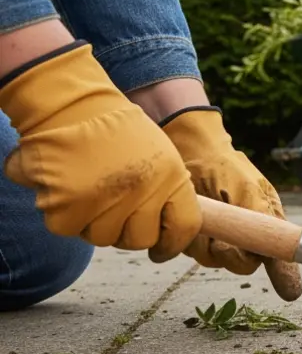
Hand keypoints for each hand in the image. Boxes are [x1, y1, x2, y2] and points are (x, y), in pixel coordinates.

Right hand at [0, 42, 199, 260]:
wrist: (71, 104)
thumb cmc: (116, 129)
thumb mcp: (160, 154)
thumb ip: (167, 191)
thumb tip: (168, 232)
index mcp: (172, 177)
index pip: (185, 227)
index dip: (172, 243)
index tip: (160, 250)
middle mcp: (143, 192)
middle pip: (139, 239)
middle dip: (126, 230)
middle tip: (113, 209)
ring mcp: (106, 201)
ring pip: (103, 238)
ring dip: (94, 222)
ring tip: (89, 190)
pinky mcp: (68, 205)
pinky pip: (69, 229)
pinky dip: (64, 215)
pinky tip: (65, 189)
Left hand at [160, 106, 287, 275]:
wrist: (188, 152)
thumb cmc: (226, 168)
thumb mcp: (250, 191)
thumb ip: (265, 224)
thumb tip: (291, 254)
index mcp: (264, 224)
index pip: (277, 258)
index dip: (283, 274)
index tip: (290, 291)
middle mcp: (241, 235)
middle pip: (242, 264)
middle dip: (231, 253)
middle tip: (222, 238)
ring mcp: (214, 237)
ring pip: (211, 259)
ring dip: (204, 242)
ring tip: (204, 215)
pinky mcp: (188, 237)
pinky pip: (186, 250)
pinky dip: (184, 237)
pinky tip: (186, 217)